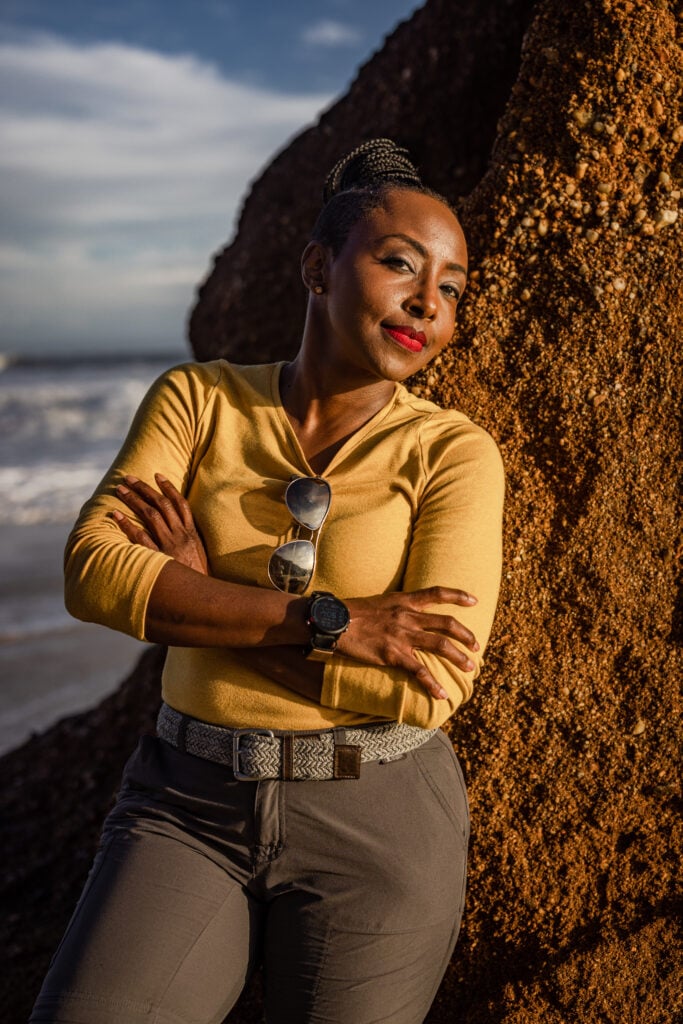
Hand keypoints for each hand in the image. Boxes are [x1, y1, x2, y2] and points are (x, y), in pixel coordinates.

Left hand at [111, 474, 208, 575]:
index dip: (169, 488)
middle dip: (144, 489)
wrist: (201, 596)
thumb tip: (178, 528)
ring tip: (120, 489)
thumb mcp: (199, 554)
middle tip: (129, 478)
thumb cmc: (198, 577)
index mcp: (191, 533)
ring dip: (134, 500)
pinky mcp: (159, 557)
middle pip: (161, 504)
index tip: (157, 475)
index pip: (180, 503)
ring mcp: (169, 545)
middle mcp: (180, 535)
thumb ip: (190, 540)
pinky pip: (140, 537)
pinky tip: (116, 515)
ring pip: (150, 515)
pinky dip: (127, 524)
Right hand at [339, 587, 479, 700]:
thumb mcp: (379, 602)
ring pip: (440, 645)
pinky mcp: (393, 654)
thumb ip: (395, 607)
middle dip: (466, 635)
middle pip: (446, 624)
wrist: (334, 621)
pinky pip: (418, 671)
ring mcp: (402, 635)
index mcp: (404, 601)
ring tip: (470, 668)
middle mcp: (407, 616)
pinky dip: (432, 684)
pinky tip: (441, 694)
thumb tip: (404, 611)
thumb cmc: (351, 612)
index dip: (458, 596)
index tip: (474, 601)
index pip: (437, 593)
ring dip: (458, 657)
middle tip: (476, 646)